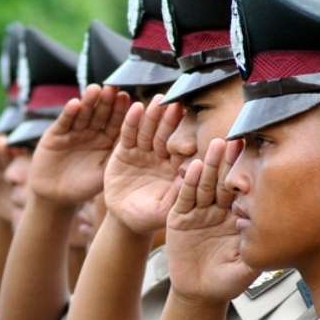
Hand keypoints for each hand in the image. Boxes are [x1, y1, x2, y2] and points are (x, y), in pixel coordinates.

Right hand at [31, 84, 130, 205]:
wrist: (55, 196)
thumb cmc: (83, 187)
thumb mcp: (103, 174)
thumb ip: (116, 158)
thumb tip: (138, 143)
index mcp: (107, 140)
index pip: (116, 122)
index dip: (121, 110)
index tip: (126, 98)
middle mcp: (92, 132)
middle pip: (101, 113)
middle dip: (106, 101)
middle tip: (113, 87)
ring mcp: (74, 131)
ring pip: (83, 113)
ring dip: (89, 101)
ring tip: (95, 89)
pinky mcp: (56, 133)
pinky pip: (65, 121)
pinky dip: (69, 113)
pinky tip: (74, 104)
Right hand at [104, 95, 184, 234]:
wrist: (123, 219)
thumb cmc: (148, 217)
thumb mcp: (165, 210)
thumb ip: (179, 193)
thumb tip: (196, 175)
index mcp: (175, 169)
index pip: (183, 151)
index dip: (188, 138)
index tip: (194, 127)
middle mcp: (161, 157)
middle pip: (166, 136)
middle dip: (171, 121)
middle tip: (178, 104)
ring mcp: (143, 152)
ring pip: (149, 131)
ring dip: (153, 116)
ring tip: (158, 101)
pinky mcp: (124, 151)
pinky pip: (128, 135)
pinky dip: (131, 122)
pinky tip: (136, 108)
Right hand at [166, 139, 256, 302]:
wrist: (198, 292)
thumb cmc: (226, 282)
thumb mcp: (246, 269)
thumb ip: (257, 254)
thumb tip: (277, 242)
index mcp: (238, 217)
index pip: (243, 191)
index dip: (247, 173)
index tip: (256, 155)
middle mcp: (218, 210)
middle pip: (223, 181)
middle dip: (228, 161)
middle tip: (235, 139)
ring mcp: (198, 212)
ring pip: (204, 185)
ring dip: (208, 165)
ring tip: (214, 145)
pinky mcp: (179, 218)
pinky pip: (184, 198)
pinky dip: (186, 184)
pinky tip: (190, 168)